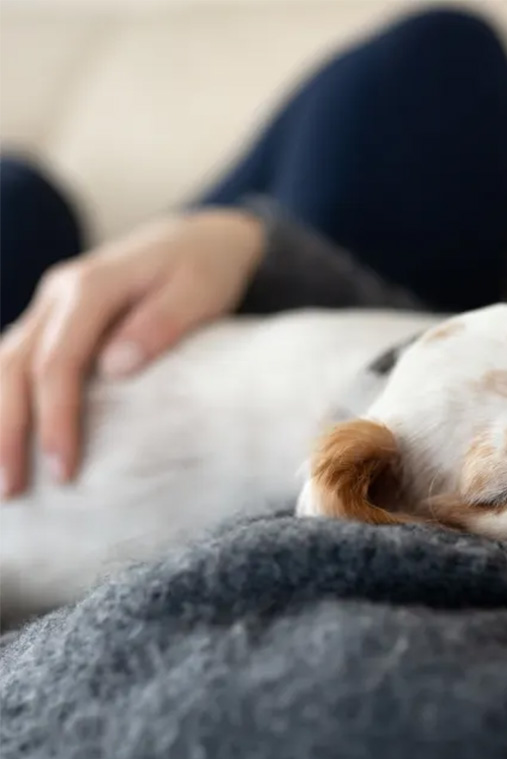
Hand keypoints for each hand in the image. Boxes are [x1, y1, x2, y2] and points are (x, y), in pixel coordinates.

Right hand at [0, 209, 264, 496]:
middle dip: (7, 433)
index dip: (56, 419)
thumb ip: (162, 324)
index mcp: (91, 286)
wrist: (199, 238)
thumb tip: (116, 367)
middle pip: (13, 368)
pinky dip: (1, 399)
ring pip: (2, 364)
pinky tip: (0, 440)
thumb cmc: (205, 269)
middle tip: (11, 491)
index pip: (58, 364)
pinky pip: (12, 361)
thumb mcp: (201, 291)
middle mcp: (58, 294)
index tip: (64, 469)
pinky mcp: (51, 320)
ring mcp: (49, 306)